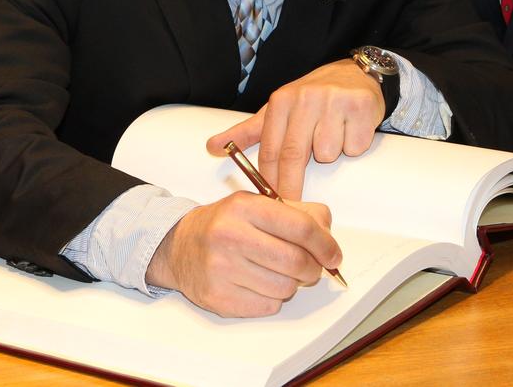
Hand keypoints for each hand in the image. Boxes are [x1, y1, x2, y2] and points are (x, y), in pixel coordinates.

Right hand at [144, 192, 340, 316]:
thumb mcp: (257, 204)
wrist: (178, 246)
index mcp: (244, 207)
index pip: (301, 227)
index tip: (333, 255)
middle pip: (296, 262)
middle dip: (313, 269)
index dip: (326, 245)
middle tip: (311, 268)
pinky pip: (268, 307)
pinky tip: (258, 284)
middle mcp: (230, 236)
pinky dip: (272, 299)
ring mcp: (221, 269)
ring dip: (290, 285)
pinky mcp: (218, 298)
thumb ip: (298, 213)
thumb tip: (327, 233)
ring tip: (275, 272)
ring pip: (285, 288)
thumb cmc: (224, 225)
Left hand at [206, 59, 384, 200]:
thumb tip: (211, 147)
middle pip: (294, 155)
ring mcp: (334, 101)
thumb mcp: (276, 111)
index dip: (269, 179)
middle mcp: (305, 98)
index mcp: (281, 101)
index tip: (270, 201)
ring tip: (331, 136)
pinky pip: (353, 146)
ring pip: (328, 153)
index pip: (270, 149)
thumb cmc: (311, 97)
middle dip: (292, 186)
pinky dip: (352, 147)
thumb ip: (246, 131)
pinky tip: (349, 129)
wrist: (354, 74)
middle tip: (294, 208)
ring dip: (330, 155)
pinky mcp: (360, 107)